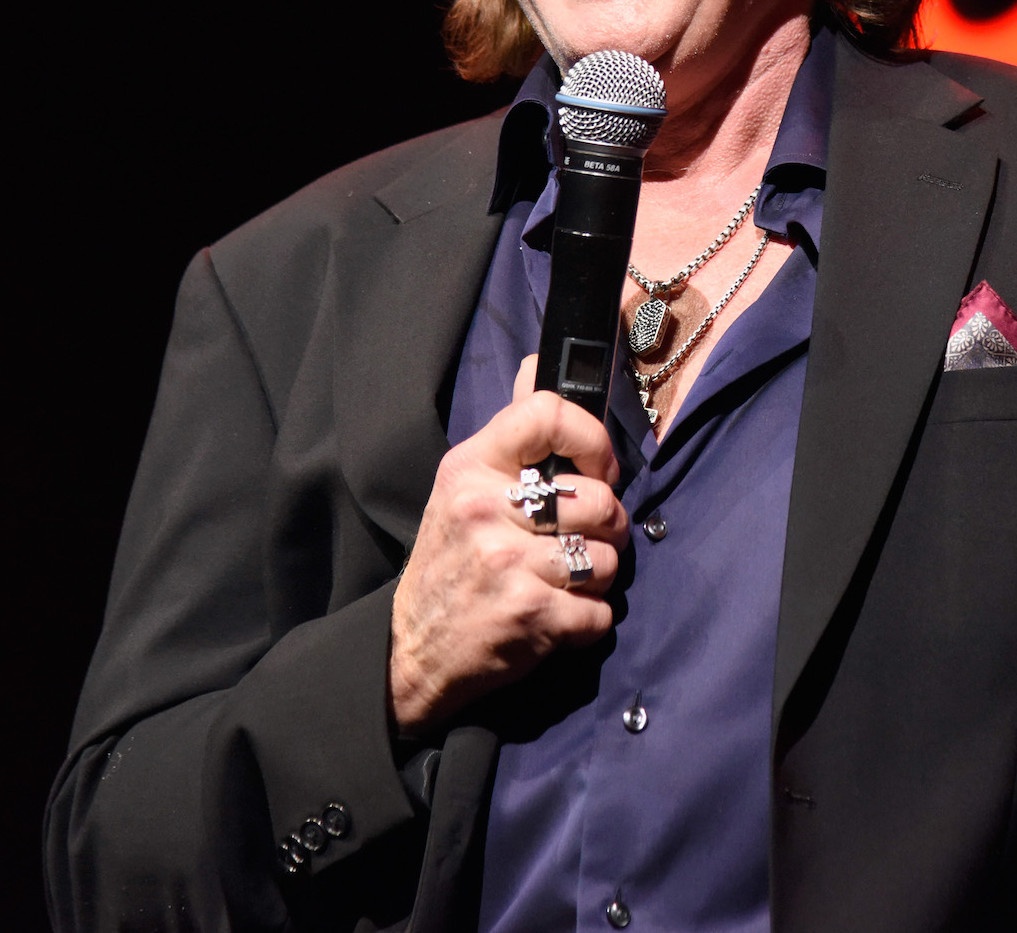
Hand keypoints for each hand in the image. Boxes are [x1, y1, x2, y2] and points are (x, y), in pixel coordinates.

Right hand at [388, 355, 626, 734]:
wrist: (409, 651)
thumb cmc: (449, 561)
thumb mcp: (463, 486)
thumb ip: (511, 433)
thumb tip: (538, 365)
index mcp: (469, 467)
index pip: (548, 412)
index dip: (593, 440)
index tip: (599, 469)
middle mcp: (484, 509)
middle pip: (600, 498)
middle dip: (607, 526)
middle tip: (581, 540)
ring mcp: (506, 564)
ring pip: (606, 558)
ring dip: (597, 577)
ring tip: (564, 581)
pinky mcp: (528, 616)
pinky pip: (600, 611)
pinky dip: (589, 622)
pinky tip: (557, 618)